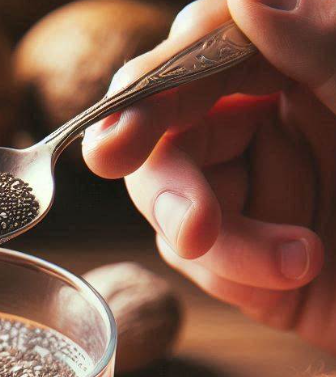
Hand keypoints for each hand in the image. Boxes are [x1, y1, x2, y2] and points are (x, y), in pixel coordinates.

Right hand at [82, 0, 335, 350]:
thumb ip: (320, 45)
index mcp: (304, 63)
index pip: (202, 56)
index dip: (152, 94)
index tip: (116, 142)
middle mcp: (268, 119)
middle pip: (166, 136)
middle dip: (169, 185)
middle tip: (187, 229)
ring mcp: (253, 190)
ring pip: (174, 206)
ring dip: (224, 244)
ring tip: (297, 263)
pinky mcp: (244, 256)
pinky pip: (199, 260)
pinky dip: (237, 272)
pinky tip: (296, 277)